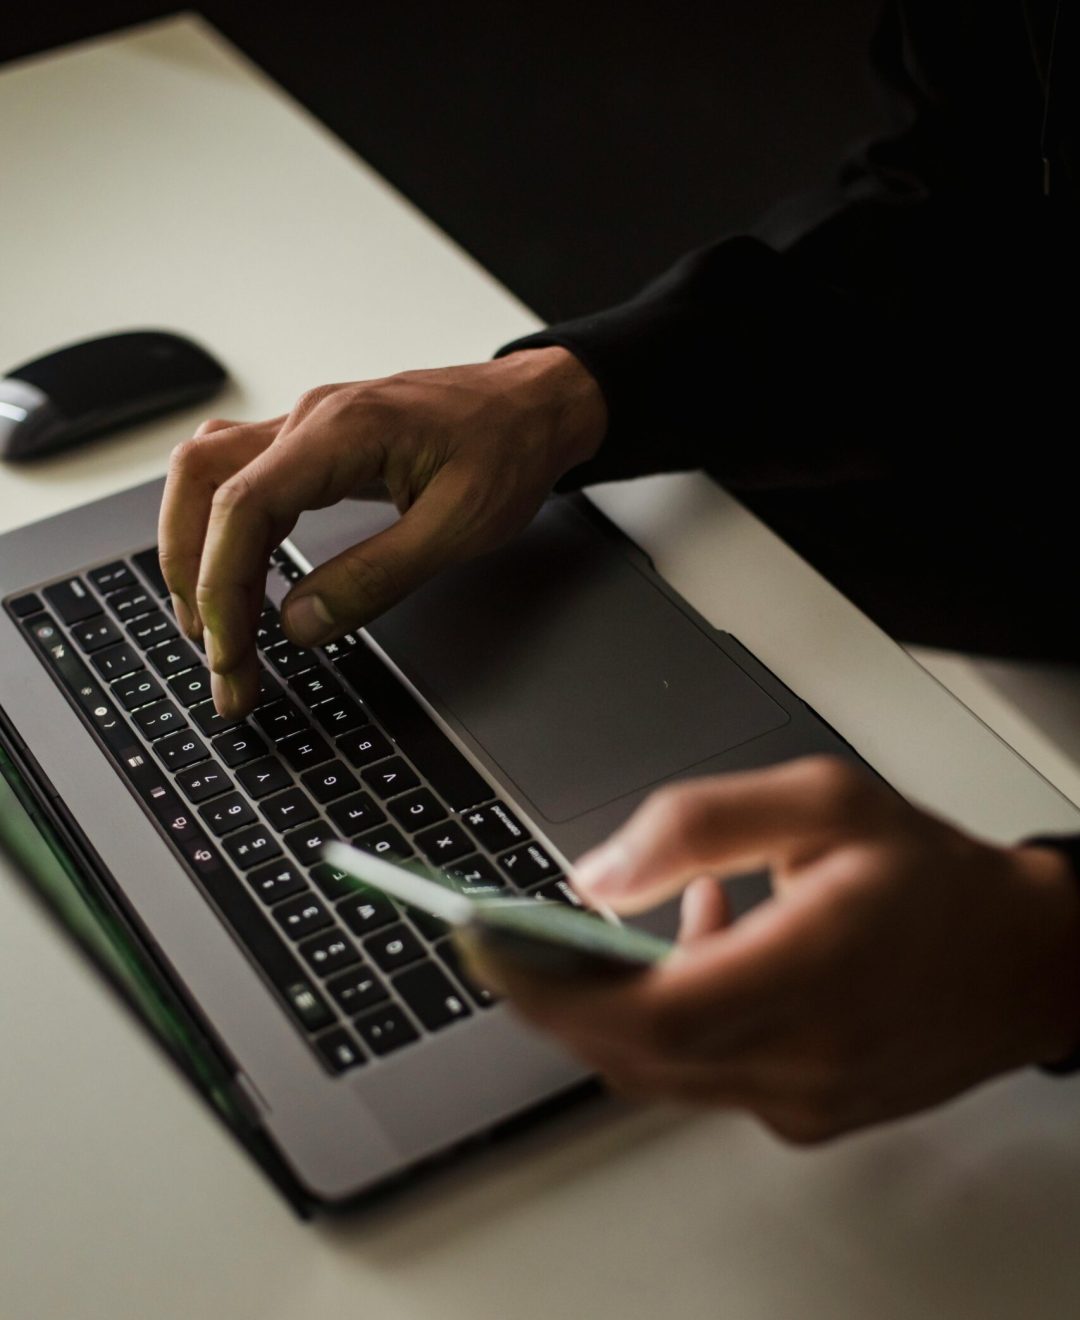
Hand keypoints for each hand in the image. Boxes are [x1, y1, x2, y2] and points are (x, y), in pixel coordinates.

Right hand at [158, 347, 605, 717]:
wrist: (532, 406)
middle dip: (193, 578)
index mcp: (344, 430)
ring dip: (194, 553)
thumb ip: (377, 577)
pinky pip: (235, 481)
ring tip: (215, 629)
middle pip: (200, 486)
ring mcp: (304, 427)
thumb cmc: (508, 450)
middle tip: (220, 658)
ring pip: (204, 478)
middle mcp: (309, 419)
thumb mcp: (459, 527)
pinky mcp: (310, 446)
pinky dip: (219, 534)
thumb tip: (300, 625)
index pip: (243, 506)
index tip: (232, 652)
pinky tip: (231, 578)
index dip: (223, 586)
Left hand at [462, 757, 1079, 1142]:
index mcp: (813, 969)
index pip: (651, 1012)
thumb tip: (594, 875)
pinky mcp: (807, 1116)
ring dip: (618, 1005)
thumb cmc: (933, 876)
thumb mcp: (820, 801)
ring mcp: (806, 1099)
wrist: (1025, 959)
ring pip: (660, 1072)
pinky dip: (671, 1026)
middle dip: (559, 997)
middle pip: (635, 1052)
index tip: (492, 949)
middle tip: (521, 938)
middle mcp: (807, 1054)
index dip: (554, 988)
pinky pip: (702, 1081)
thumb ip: (698, 823)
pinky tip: (707, 956)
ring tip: (653, 921)